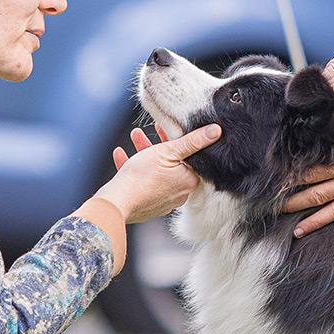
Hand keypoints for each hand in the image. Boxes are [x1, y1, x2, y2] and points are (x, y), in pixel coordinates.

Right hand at [98, 122, 222, 223]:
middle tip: (151, 129)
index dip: (179, 140)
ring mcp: (163, 201)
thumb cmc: (142, 176)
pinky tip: (120, 154)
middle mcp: (180, 194)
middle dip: (159, 144)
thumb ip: (193, 141)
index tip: (169, 128)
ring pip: (156, 171)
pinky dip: (133, 168)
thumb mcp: (168, 151)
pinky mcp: (147, 205)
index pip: (191, 157)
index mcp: (189, 181)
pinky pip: (143, 183)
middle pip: (172, 163)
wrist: (117, 203)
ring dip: (145, 152)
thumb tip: (216, 131)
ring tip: (135, 136)